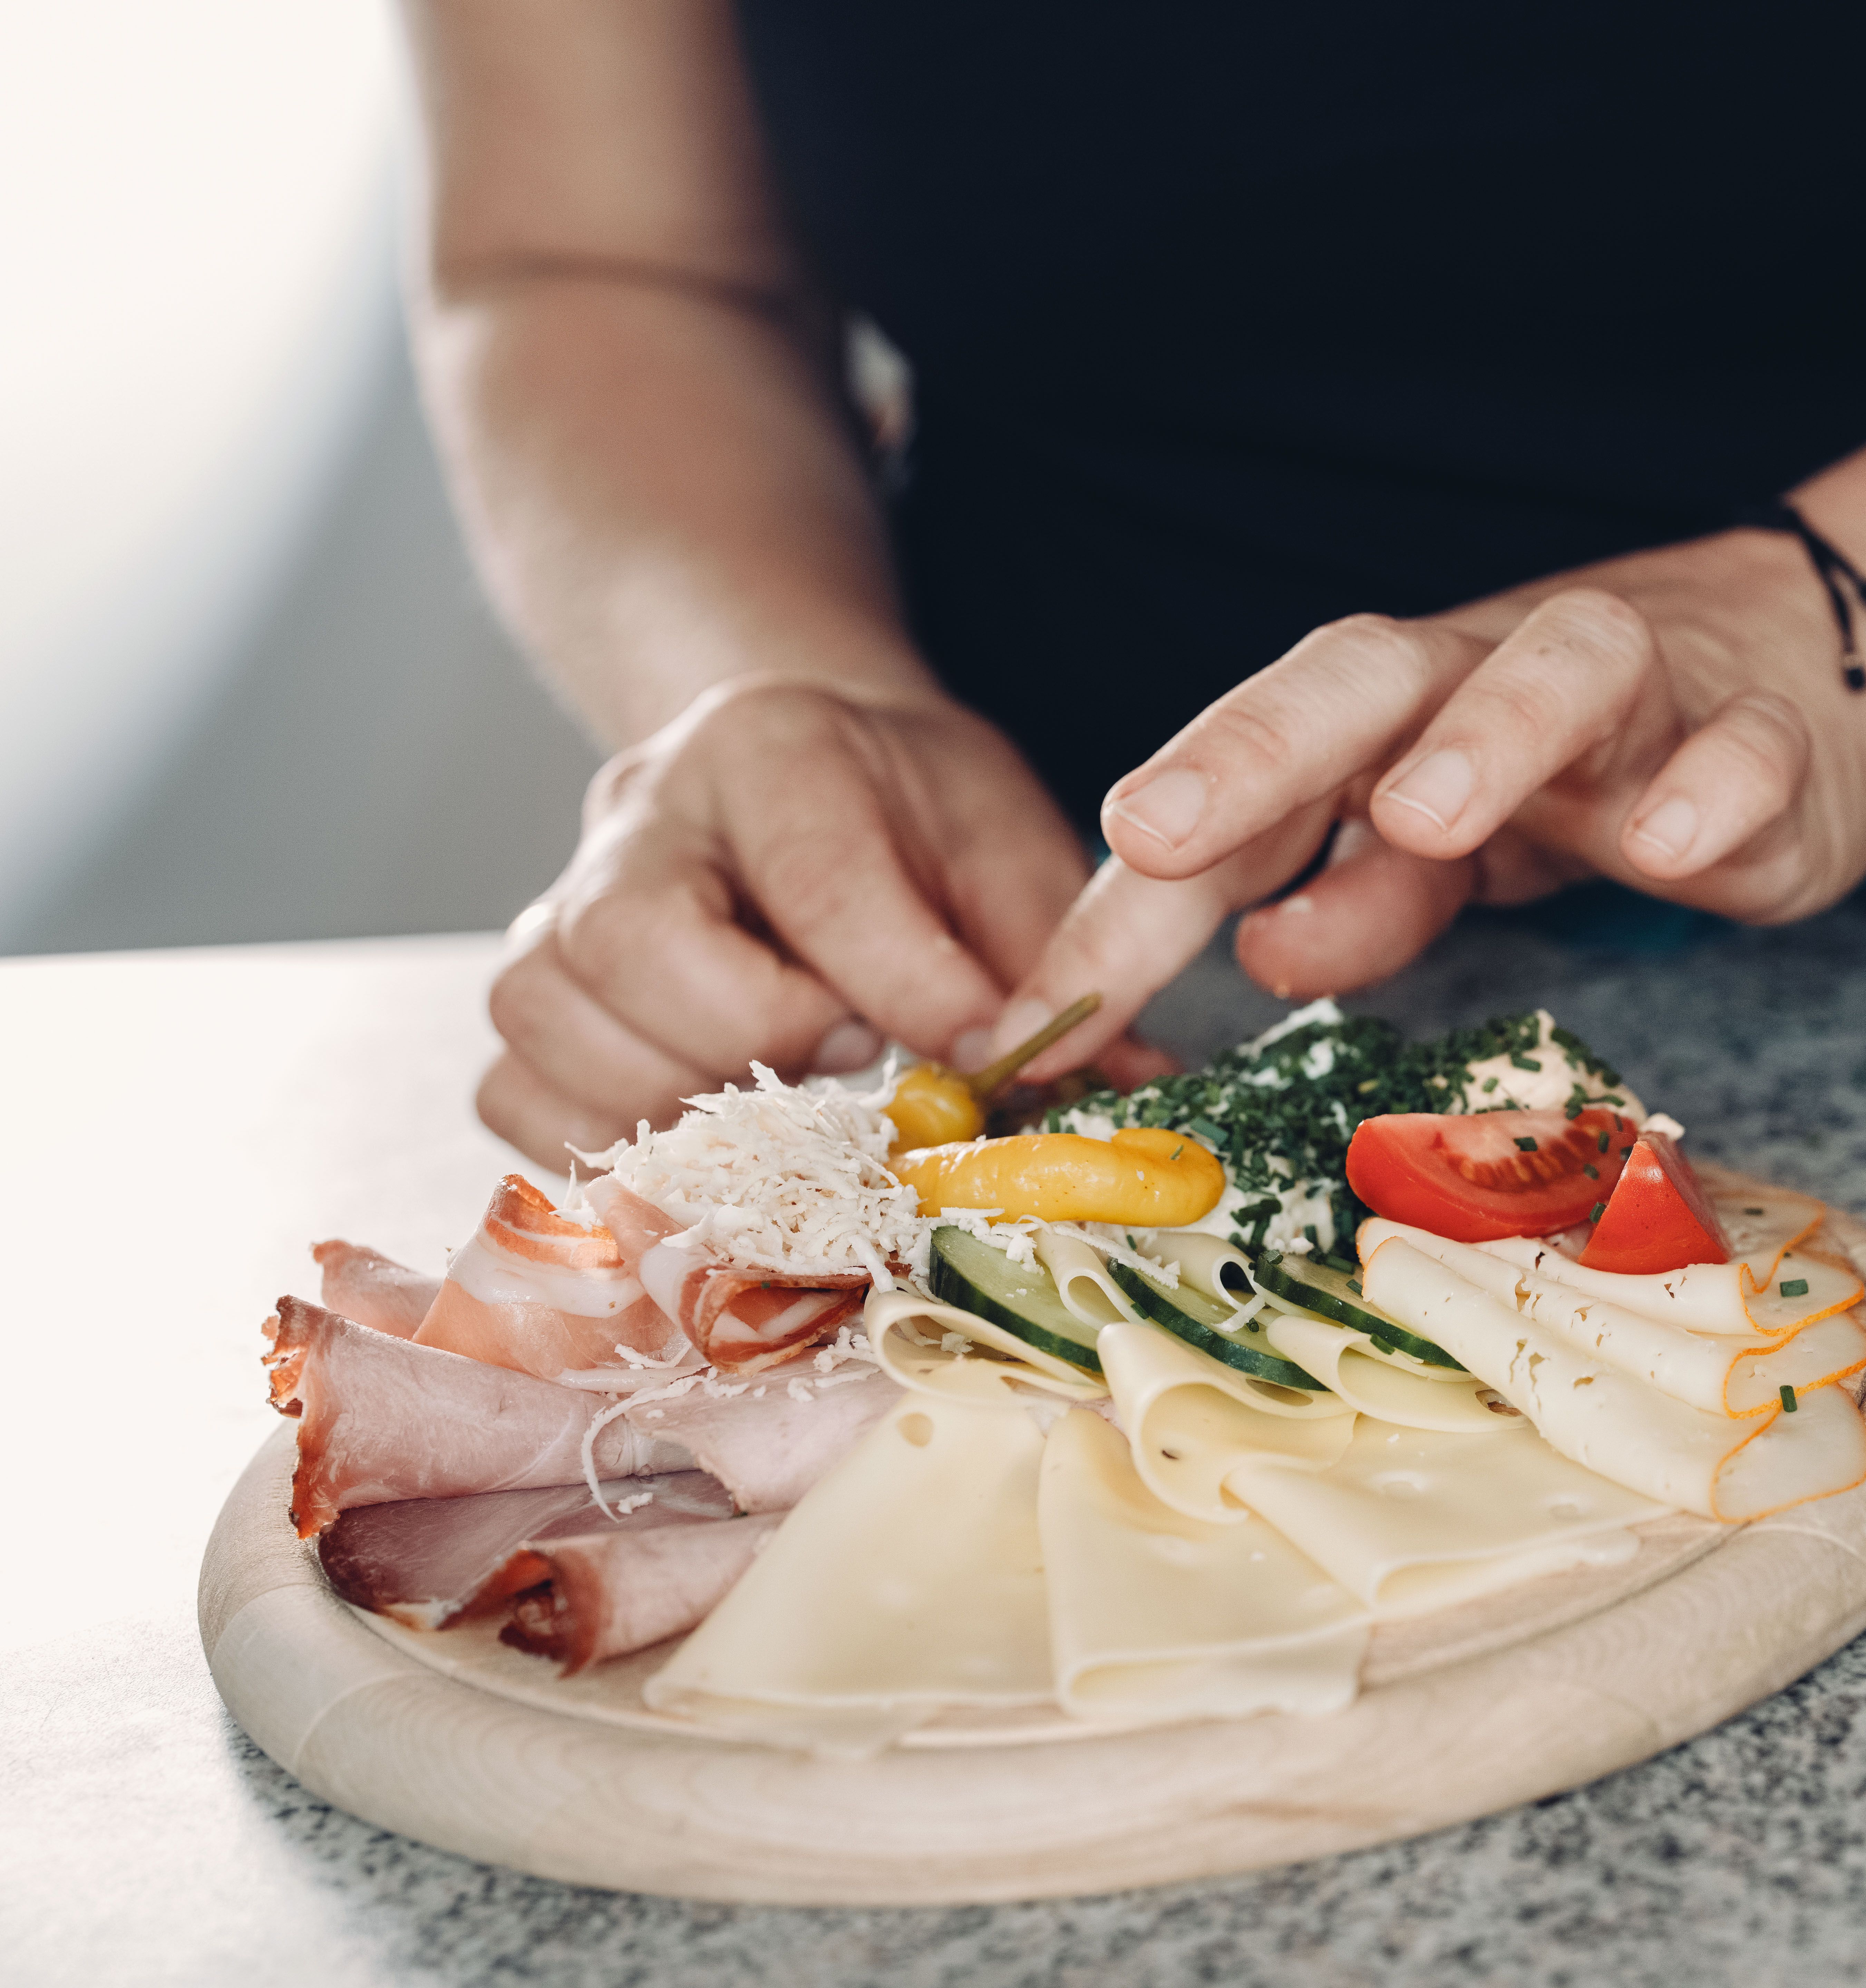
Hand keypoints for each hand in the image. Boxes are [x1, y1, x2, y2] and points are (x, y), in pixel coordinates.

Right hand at [479, 676, 1168, 1163]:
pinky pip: (513, 1092)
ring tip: (783, 1085)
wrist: (803, 766)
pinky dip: (605, 1140)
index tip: (975, 1053)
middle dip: (762, 1033)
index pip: (818, 882)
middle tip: (852, 1048)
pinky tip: (708, 1130)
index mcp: (771, 746)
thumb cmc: (913, 816)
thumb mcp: (1006, 846)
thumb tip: (1119, 1085)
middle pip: (637, 946)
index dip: (906, 989)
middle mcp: (639, 813)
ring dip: (680, 1095)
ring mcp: (560, 903)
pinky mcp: (532, 992)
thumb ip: (1054, 958)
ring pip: (551, 1023)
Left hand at [986, 523, 1865, 1079]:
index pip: (1248, 784)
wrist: (1805, 683)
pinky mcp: (1770, 741)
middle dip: (1256, 747)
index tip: (1054, 995)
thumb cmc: (1583, 775)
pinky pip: (1745, 747)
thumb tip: (1254, 950)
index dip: (1144, 884)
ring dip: (1485, 736)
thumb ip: (1349, 902)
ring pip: (1563, 671)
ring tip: (1421, 816)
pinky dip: (1710, 784)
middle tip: (1157, 830)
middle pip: (1365, 673)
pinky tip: (1671, 842)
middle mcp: (1493, 680)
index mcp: (1395, 717)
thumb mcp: (1444, 854)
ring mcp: (1641, 702)